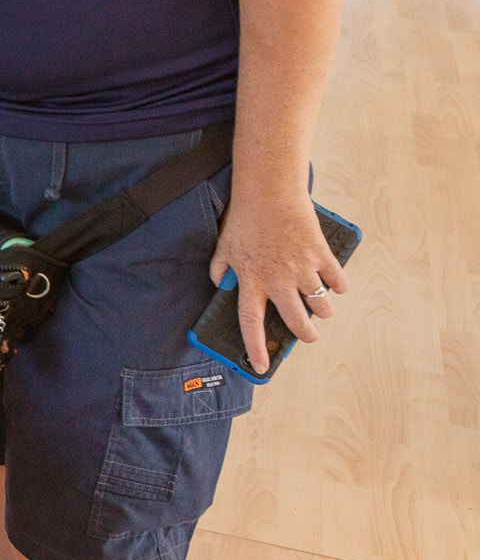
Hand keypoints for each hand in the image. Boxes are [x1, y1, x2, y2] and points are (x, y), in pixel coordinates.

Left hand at [207, 191, 347, 373]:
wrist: (270, 191)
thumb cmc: (245, 219)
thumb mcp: (224, 246)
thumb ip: (221, 269)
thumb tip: (221, 286)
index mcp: (251, 280)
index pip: (251, 323)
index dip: (256, 348)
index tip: (262, 367)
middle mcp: (277, 280)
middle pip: (297, 323)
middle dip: (305, 335)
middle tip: (307, 334)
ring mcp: (302, 269)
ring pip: (322, 307)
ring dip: (322, 310)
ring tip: (318, 305)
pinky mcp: (321, 256)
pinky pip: (338, 283)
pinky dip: (338, 286)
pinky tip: (332, 283)